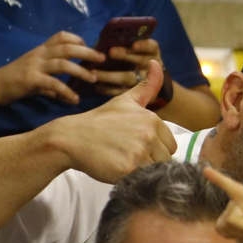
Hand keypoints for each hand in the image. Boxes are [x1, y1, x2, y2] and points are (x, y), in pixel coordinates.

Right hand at [0, 31, 103, 105]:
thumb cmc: (16, 80)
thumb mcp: (36, 77)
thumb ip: (53, 83)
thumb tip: (70, 94)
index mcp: (41, 50)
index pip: (60, 36)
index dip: (77, 39)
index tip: (88, 47)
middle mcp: (40, 54)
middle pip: (67, 48)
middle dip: (87, 52)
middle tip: (102, 59)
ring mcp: (35, 66)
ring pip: (63, 64)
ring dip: (81, 71)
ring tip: (93, 79)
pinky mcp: (31, 79)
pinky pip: (53, 83)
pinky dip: (66, 91)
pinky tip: (74, 99)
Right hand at [47, 62, 177, 182]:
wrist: (72, 138)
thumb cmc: (100, 121)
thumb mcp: (125, 101)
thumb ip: (147, 86)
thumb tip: (156, 62)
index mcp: (151, 119)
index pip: (170, 145)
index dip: (154, 149)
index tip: (134, 145)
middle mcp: (148, 133)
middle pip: (165, 159)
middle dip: (150, 161)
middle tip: (127, 154)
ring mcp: (139, 151)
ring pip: (156, 171)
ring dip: (142, 171)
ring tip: (123, 161)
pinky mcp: (129, 168)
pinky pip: (144, 180)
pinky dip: (134, 179)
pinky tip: (119, 169)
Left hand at [92, 36, 170, 96]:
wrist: (144, 78)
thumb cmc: (133, 55)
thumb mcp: (134, 47)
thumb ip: (126, 42)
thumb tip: (109, 36)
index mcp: (152, 52)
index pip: (152, 47)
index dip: (144, 45)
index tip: (133, 45)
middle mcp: (152, 66)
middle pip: (140, 61)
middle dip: (125, 55)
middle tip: (110, 52)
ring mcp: (145, 81)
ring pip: (129, 78)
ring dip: (110, 75)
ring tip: (95, 73)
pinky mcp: (137, 94)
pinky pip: (123, 91)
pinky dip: (109, 89)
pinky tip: (98, 87)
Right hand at [205, 167, 242, 242]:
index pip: (230, 186)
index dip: (217, 178)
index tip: (205, 170)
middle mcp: (236, 203)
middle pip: (231, 218)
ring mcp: (230, 213)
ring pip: (225, 225)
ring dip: (240, 233)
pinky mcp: (225, 224)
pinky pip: (221, 230)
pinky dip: (232, 236)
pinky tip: (242, 235)